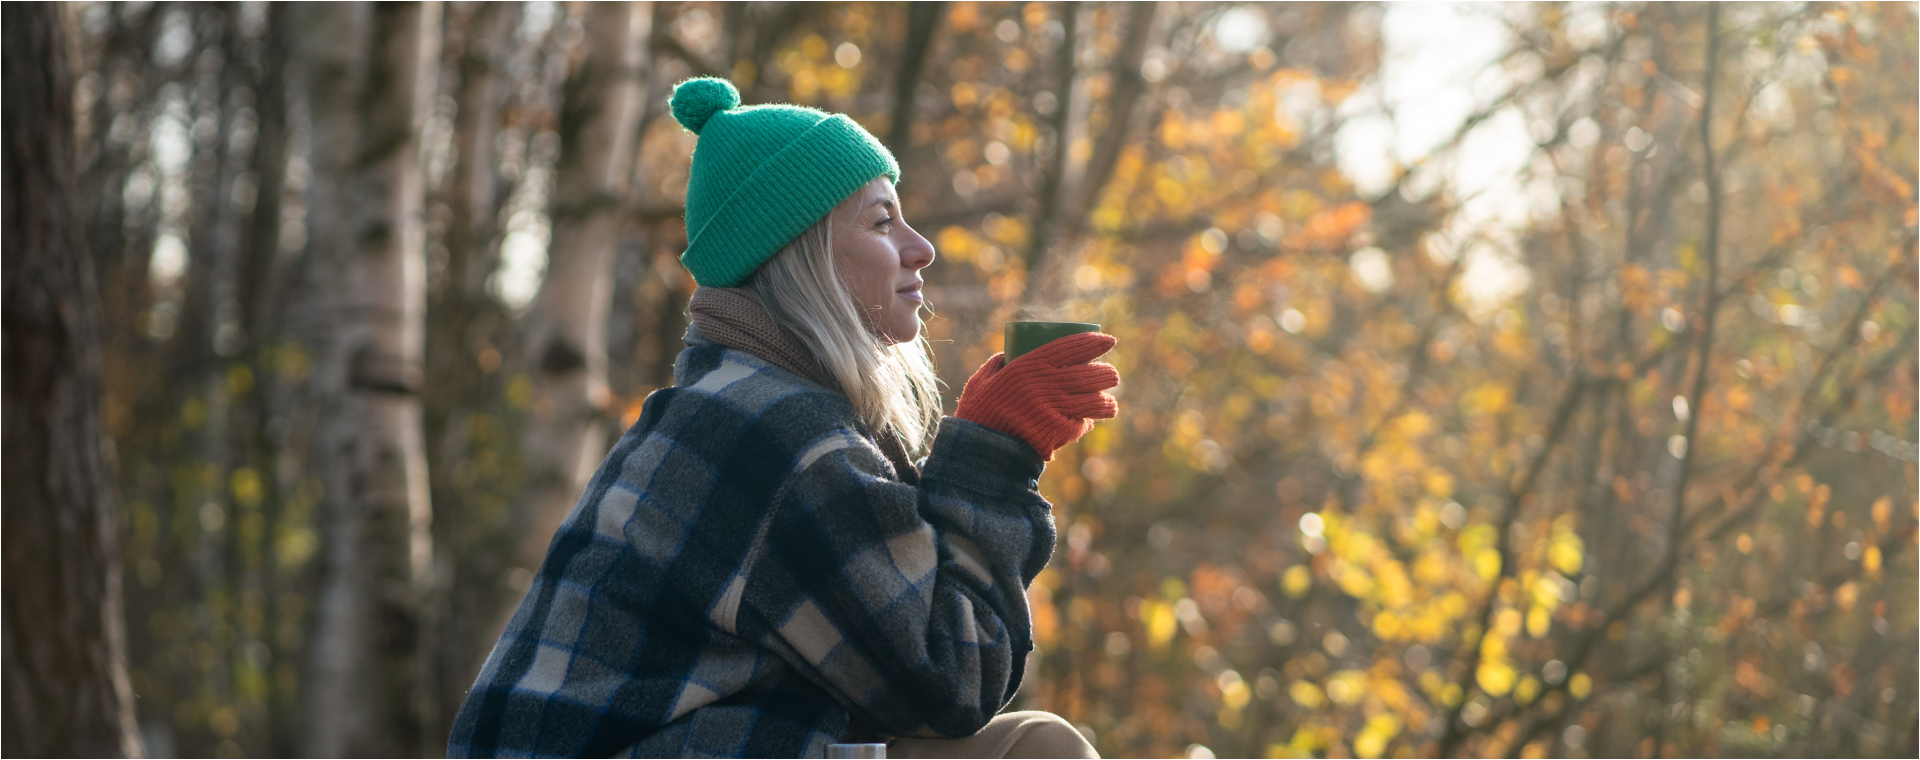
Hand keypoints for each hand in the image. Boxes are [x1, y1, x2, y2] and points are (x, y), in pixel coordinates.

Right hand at [955, 332, 1119, 460]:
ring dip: (1106, 402)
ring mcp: (1057, 409)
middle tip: (1110, 375)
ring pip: (1097, 401)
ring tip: (1107, 402)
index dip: (1096, 342)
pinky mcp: (1060, 432)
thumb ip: (996, 365)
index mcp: (1031, 365)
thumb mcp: (982, 382)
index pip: (1074, 346)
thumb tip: (1008, 354)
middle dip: (1108, 374)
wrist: (981, 452)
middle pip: (1094, 374)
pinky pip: (1082, 424)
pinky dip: (1084, 423)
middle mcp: (1048, 384)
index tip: (1109, 341)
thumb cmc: (978, 415)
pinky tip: (1083, 422)